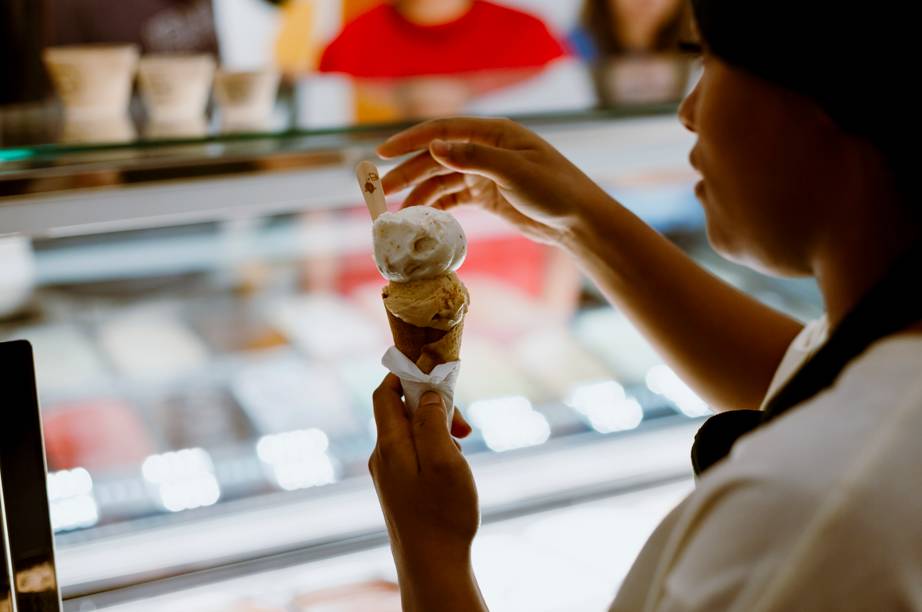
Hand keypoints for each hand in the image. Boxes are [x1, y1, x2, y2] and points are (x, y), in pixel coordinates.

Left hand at [370, 375, 486, 610]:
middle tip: (464, 428)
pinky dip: (434, 450)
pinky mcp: (398, 489)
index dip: (409, 377)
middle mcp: (383, 456)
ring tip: (461, 451)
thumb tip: (426, 393)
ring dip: (437, 430)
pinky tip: (452, 470)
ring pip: (411, 433)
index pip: (385, 392)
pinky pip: (414, 453)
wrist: (433, 566)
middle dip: (433, 407)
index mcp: (390, 444)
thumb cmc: (443, 514)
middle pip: (401, 411)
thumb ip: (432, 421)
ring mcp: (389, 474)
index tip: (439, 378)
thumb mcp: (444, 460)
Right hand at [378, 117, 613, 245]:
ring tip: (398, 213)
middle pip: (436, 157)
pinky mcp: (488, 195)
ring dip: (419, 194)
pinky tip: (421, 218)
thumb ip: (473, 158)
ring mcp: (485, 172)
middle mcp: (486, 149)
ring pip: (442, 180)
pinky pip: (453, 198)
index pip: (443, 130)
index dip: (410, 140)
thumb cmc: (554, 190)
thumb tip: (434, 146)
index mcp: (494, 133)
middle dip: (408, 173)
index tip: (382, 153)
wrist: (578, 221)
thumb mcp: (514, 172)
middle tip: (381, 191)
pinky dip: (436, 206)